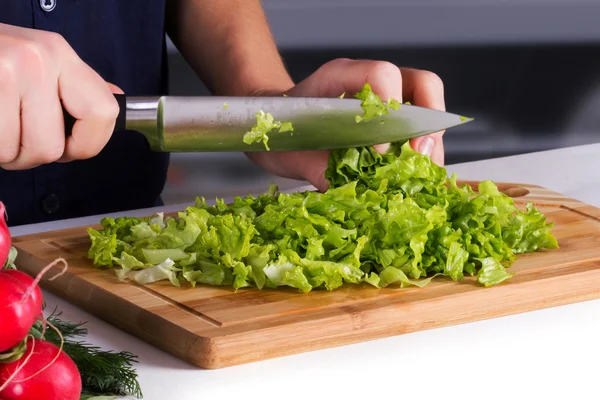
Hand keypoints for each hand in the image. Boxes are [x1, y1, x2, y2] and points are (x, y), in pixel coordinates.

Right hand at [0, 24, 119, 169]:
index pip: (104, 113)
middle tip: (19, 141)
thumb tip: (115, 96)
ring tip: (0, 131)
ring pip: (20, 152)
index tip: (71, 148)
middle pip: (53, 147)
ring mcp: (4, 72)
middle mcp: (36, 59)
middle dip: (34, 156)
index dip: (89, 144)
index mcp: (60, 54)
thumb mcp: (40, 60)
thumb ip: (75, 85)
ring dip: (7, 154)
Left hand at [246, 58, 445, 190]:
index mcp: (341, 77)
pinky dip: (423, 158)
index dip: (390, 109)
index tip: (381, 149)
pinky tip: (416, 180)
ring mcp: (385, 102)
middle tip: (420, 158)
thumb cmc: (280, 131)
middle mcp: (370, 84)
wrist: (273, 127)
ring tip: (422, 176)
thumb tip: (348, 195)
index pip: (382, 75)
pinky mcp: (391, 125)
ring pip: (429, 112)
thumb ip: (318, 169)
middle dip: (429, 124)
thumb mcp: (291, 150)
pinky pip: (420, 134)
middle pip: (423, 86)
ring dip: (432, 146)